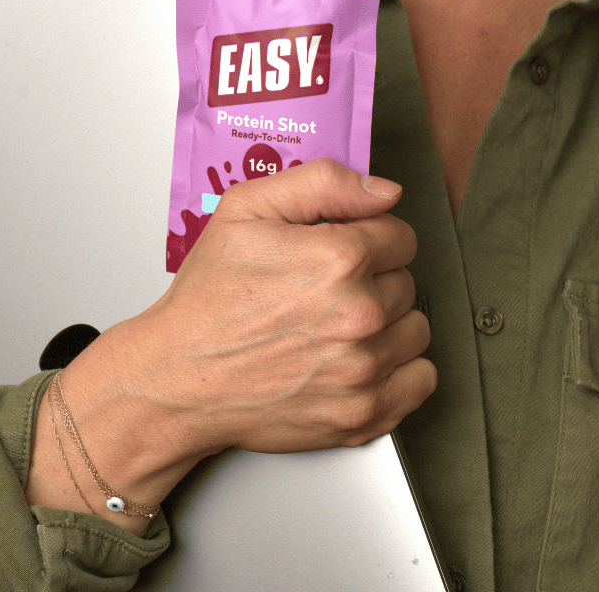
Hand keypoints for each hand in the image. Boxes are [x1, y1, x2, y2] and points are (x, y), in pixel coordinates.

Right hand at [24, 159, 435, 530]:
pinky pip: (420, 380)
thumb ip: (323, 183)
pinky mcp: (362, 415)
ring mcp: (364, 370)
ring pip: (415, 329)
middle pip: (407, 282)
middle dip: (374, 280)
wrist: (179, 377)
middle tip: (325, 290)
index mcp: (338, 259)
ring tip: (339, 325)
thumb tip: (384, 191)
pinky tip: (359, 358)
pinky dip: (398, 370)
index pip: (401, 236)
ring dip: (388, 324)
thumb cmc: (208, 298)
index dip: (368, 238)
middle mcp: (359, 315)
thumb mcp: (247, 209)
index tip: (341, 251)